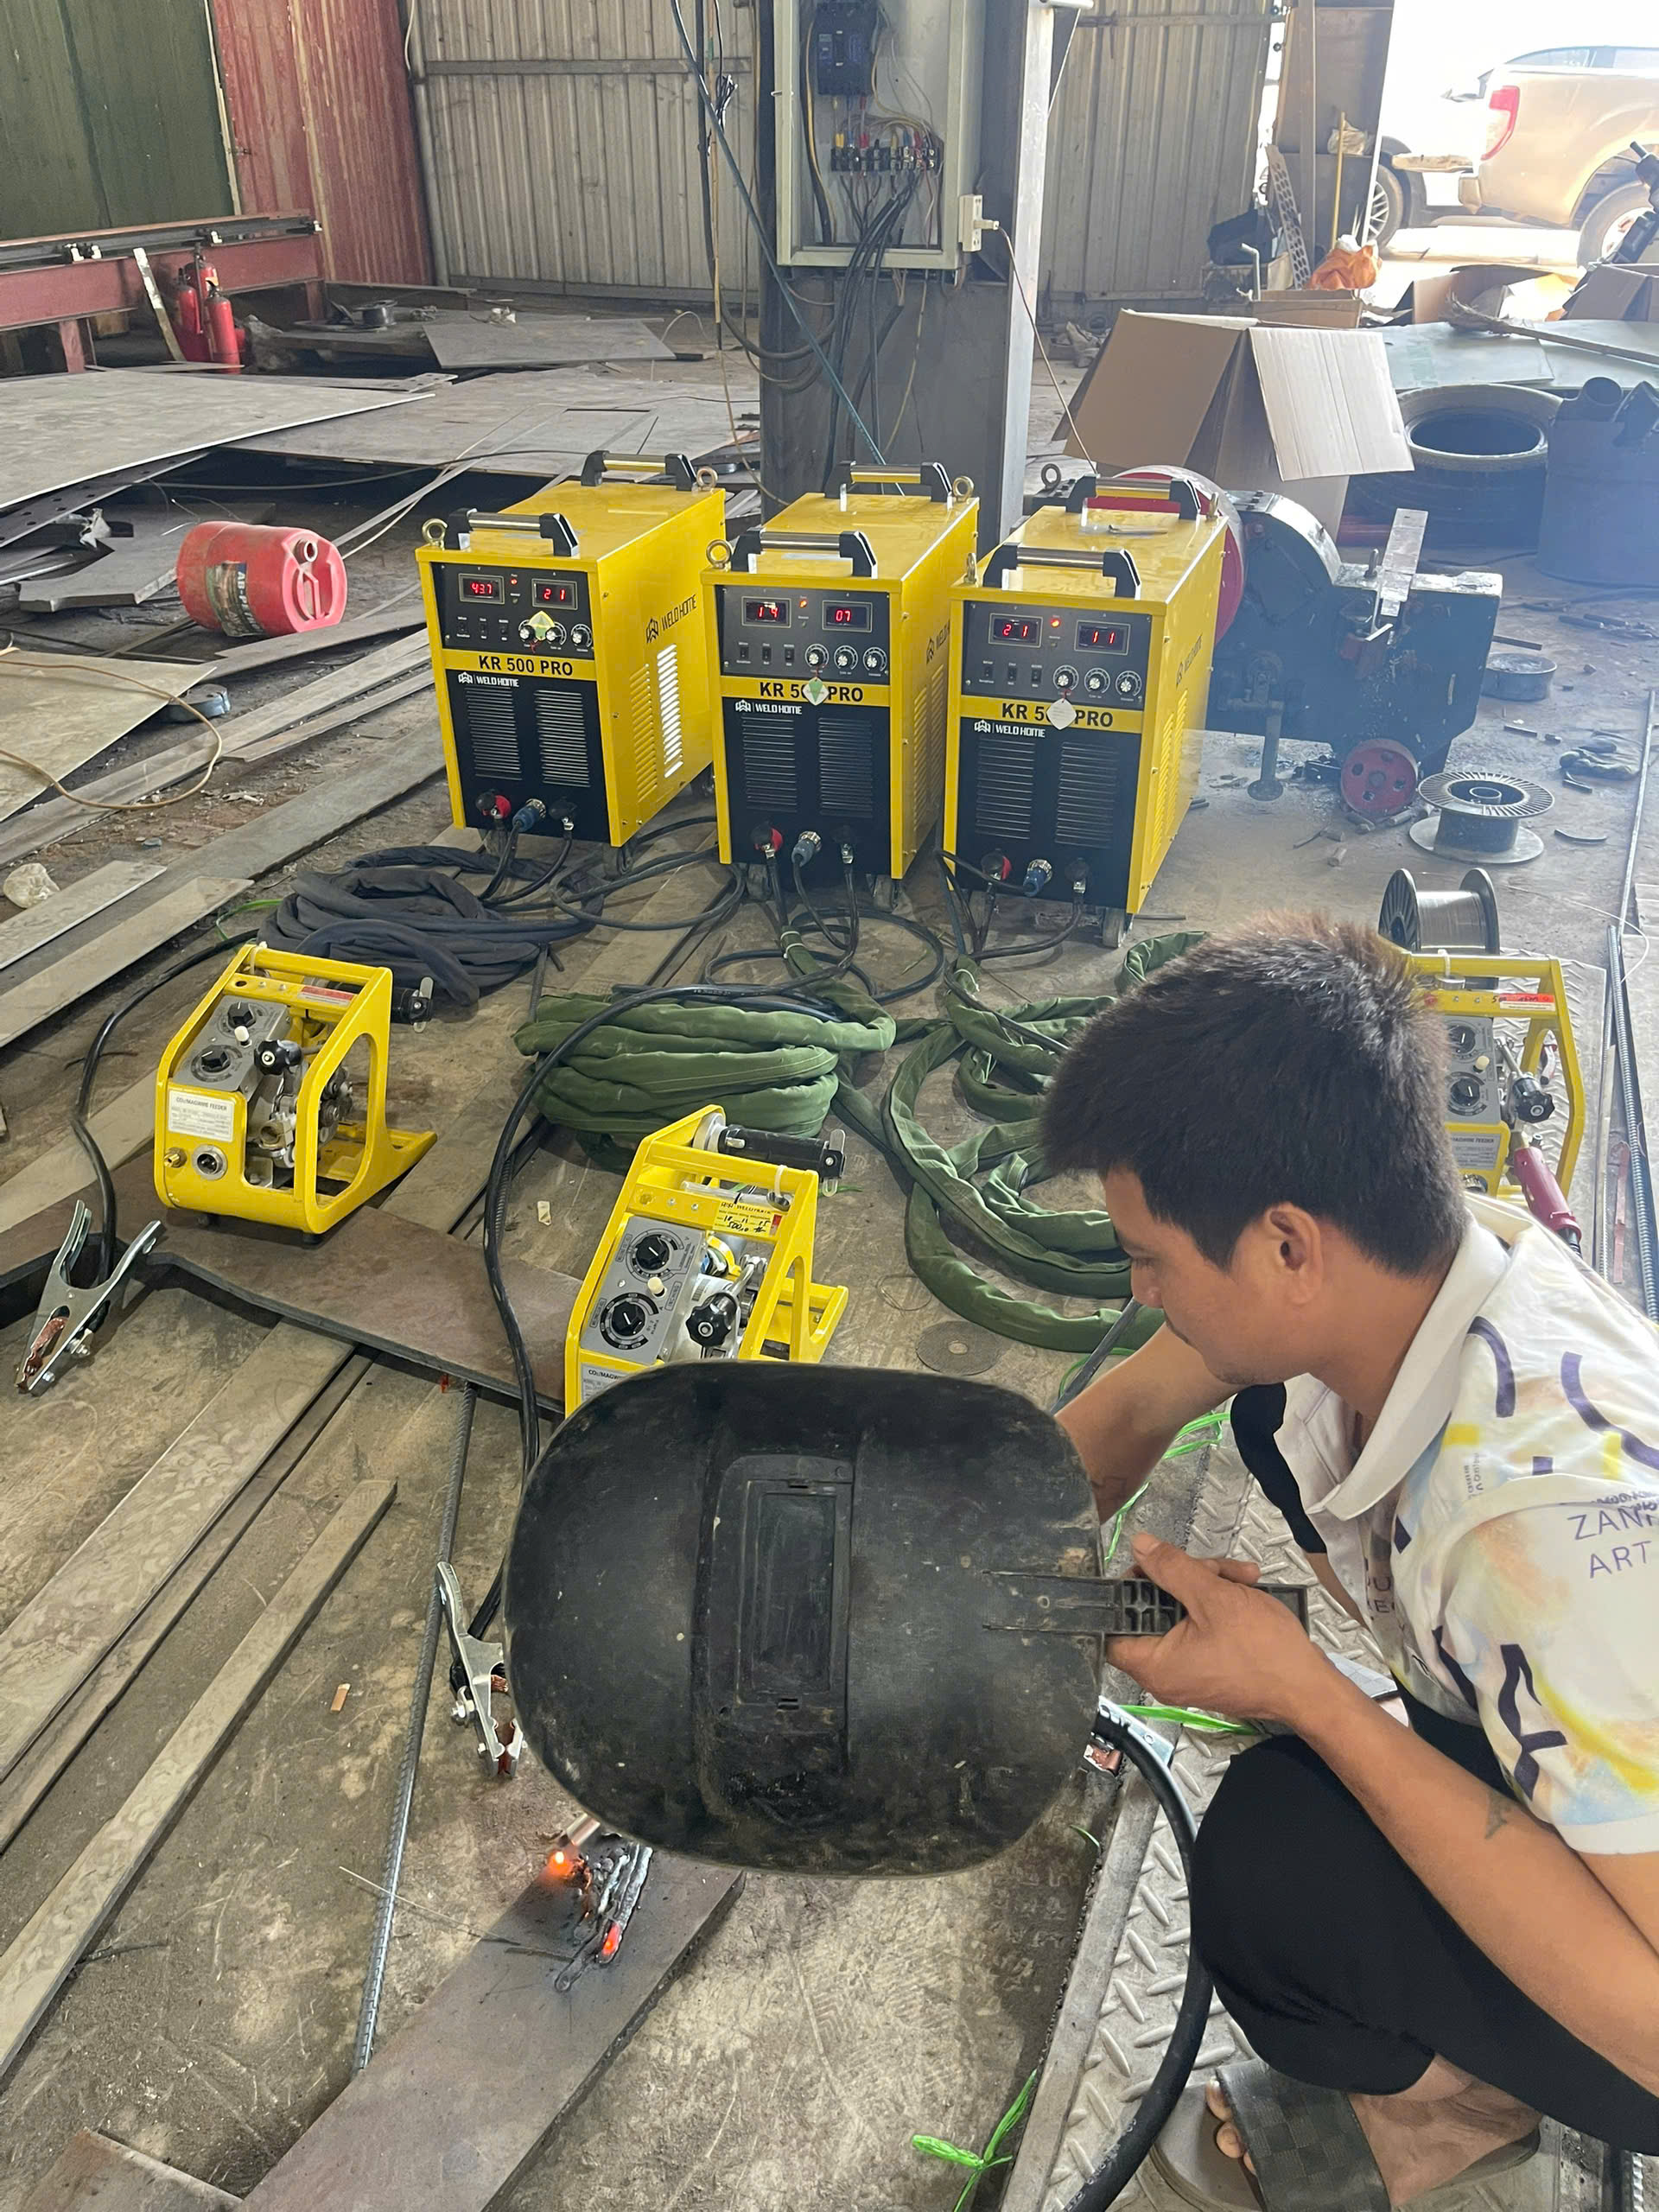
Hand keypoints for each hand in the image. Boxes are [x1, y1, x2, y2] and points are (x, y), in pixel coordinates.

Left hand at [1104, 1533, 1331, 1725]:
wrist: (1311, 1688)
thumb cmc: (1263, 1650)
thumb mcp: (1214, 1598)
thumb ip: (1172, 1569)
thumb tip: (1140, 1546)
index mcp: (1154, 1664)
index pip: (1113, 1625)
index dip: (1126, 1591)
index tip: (1151, 1567)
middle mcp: (1166, 1673)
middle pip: (1154, 1612)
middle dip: (1184, 1579)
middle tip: (1212, 1568)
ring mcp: (1190, 1671)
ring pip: (1183, 1614)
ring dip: (1209, 1587)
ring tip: (1242, 1576)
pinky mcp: (1212, 1666)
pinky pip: (1202, 1628)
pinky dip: (1220, 1606)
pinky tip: (1247, 1588)